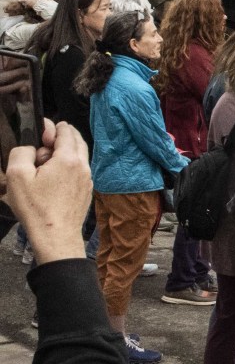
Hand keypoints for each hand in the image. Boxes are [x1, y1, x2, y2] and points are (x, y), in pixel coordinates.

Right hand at [6, 122, 91, 263]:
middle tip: (43, 144)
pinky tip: (53, 178)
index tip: (41, 131)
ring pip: (79, 156)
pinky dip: (68, 167)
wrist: (55, 235)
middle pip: (77, 141)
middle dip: (60, 137)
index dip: (52, 127)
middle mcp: (83, 167)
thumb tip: (30, 148)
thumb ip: (22, 152)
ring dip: (65, 153)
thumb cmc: (37, 208)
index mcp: (69, 159)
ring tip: (44, 163)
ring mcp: (87, 180)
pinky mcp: (86, 192)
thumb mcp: (17, 175)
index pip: (66, 131)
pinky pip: (79, 171)